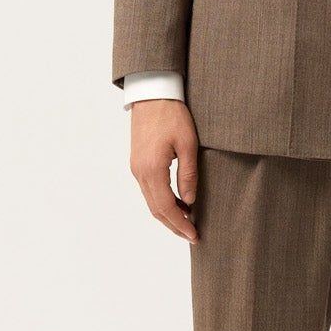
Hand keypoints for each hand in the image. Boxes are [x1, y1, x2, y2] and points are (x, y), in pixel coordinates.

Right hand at [128, 99, 199, 242]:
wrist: (152, 94)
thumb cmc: (172, 115)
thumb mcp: (188, 144)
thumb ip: (188, 175)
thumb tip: (189, 202)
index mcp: (152, 169)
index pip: (166, 207)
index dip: (181, 224)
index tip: (194, 235)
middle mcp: (140, 172)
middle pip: (156, 209)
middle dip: (174, 225)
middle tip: (192, 236)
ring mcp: (136, 168)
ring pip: (151, 201)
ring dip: (168, 215)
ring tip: (188, 223)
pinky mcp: (138, 162)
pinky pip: (149, 190)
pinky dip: (163, 201)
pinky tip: (178, 203)